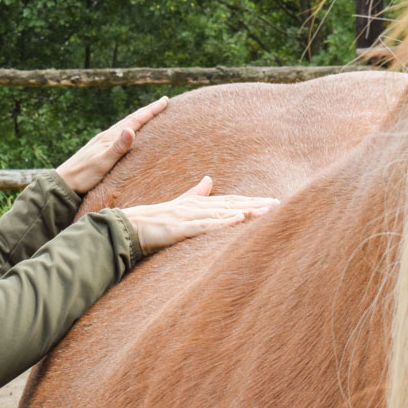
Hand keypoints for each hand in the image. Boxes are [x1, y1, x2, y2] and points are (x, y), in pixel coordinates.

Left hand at [56, 96, 169, 193]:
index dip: (151, 111)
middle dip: (148, 111)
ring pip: (125, 125)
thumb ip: (117, 148)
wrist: (64, 182)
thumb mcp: (102, 163)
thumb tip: (131, 129)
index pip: (135, 121)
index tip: (165, 100)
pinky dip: (129, 128)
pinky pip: (119, 134)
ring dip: (139, 118)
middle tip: (163, 102)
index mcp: (110, 137)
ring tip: (150, 114)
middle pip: (131, 119)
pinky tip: (128, 133)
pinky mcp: (99, 148)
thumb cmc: (83, 176)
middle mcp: (106, 136)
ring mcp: (102, 141)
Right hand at [120, 177, 279, 254]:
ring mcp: (189, 216)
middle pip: (231, 204)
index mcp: (198, 203)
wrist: (130, 226)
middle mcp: (197, 207)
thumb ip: (195, 193)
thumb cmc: (154, 219)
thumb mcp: (179, 205)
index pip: (231, 200)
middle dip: (255, 204)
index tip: (272, 201)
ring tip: (265, 210)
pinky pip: (204, 226)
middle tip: (278, 204)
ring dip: (245, 211)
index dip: (252, 199)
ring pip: (222, 213)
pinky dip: (222, 223)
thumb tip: (209, 180)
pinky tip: (238, 219)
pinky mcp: (180, 228)